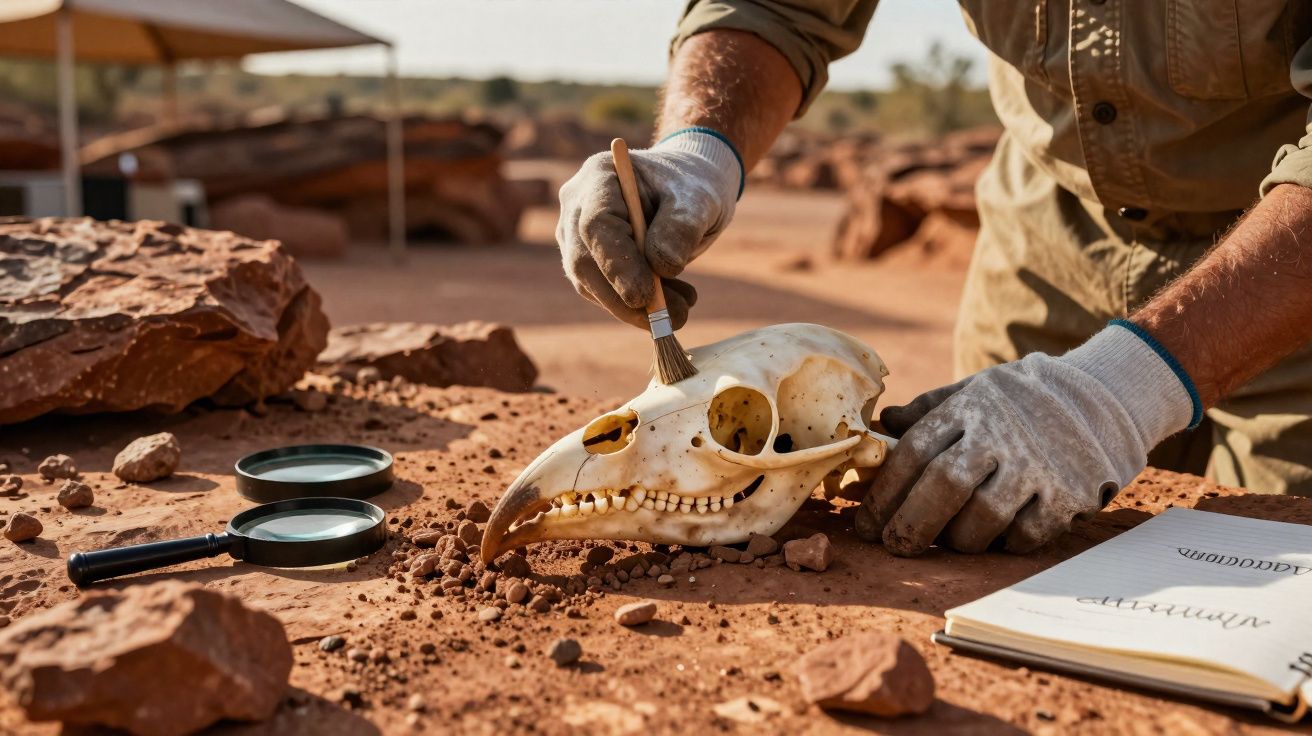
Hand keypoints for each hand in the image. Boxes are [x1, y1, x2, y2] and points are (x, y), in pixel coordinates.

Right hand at [556, 130, 741, 328]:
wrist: (687, 193)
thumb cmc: (692, 187)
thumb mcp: (698, 199)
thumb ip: (682, 226)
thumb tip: (663, 266)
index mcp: (600, 177)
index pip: (596, 226)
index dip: (616, 265)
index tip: (644, 297)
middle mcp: (578, 207)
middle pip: (585, 262)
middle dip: (625, 298)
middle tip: (674, 318)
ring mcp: (577, 236)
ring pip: (592, 285)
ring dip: (636, 308)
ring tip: (684, 307)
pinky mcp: (590, 263)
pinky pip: (604, 292)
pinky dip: (638, 306)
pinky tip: (674, 302)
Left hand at [855, 324, 1196, 554]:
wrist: (1102, 398)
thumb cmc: (1020, 402)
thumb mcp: (974, 391)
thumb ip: (928, 410)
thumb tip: (881, 427)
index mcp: (972, 407)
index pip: (915, 452)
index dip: (884, 492)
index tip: (866, 524)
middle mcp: (1005, 434)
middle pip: (945, 486)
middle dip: (911, 524)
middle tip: (893, 547)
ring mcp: (1039, 466)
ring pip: (983, 517)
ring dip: (956, 538)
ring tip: (945, 540)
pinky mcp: (1069, 496)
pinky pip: (1023, 536)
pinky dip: (1000, 544)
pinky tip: (991, 539)